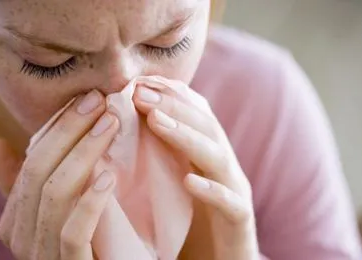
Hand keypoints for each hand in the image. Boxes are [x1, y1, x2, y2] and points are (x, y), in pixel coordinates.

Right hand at [0, 90, 118, 259]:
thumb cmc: (79, 245)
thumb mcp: (49, 212)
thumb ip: (24, 182)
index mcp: (15, 219)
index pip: (31, 161)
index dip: (58, 127)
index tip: (87, 99)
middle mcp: (22, 236)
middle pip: (40, 171)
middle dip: (70, 131)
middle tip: (99, 102)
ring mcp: (43, 254)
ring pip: (55, 195)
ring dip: (84, 154)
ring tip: (109, 126)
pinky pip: (73, 232)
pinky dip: (89, 202)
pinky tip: (109, 175)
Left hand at [133, 77, 258, 259]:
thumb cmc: (187, 223)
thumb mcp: (169, 183)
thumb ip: (157, 155)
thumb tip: (122, 125)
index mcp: (207, 155)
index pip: (194, 114)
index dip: (169, 95)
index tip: (137, 82)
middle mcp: (223, 168)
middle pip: (206, 127)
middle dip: (173, 106)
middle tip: (139, 92)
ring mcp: (235, 193)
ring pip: (217, 158)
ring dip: (187, 136)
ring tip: (155, 120)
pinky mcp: (240, 224)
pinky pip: (230, 204)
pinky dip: (210, 190)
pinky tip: (188, 182)